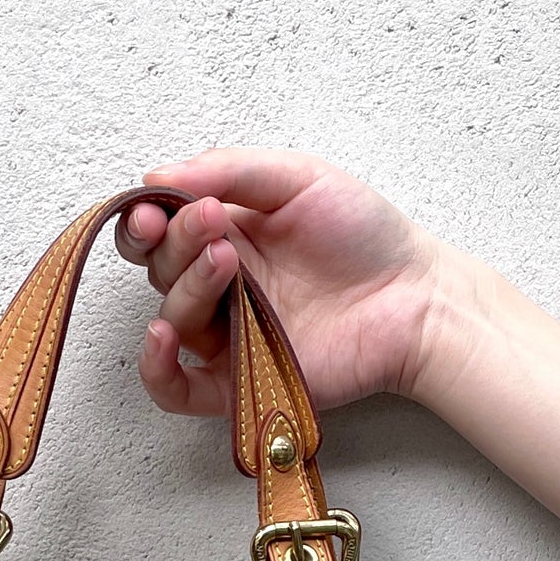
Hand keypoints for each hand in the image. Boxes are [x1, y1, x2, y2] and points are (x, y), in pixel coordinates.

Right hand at [116, 147, 464, 414]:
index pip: (158, 230)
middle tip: (213, 225)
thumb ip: (228, 169)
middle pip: (162, 270)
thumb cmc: (366, 236)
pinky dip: (157, 368)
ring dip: (186, 287)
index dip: (145, 218)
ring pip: (172, 319)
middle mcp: (220, 285)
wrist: (414, 298)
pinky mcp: (240, 382)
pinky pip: (177, 391)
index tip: (154, 206)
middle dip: (176, 243)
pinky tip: (161, 337)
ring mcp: (228, 335)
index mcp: (227, 235)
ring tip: (228, 262)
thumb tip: (157, 174)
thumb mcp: (298, 177)